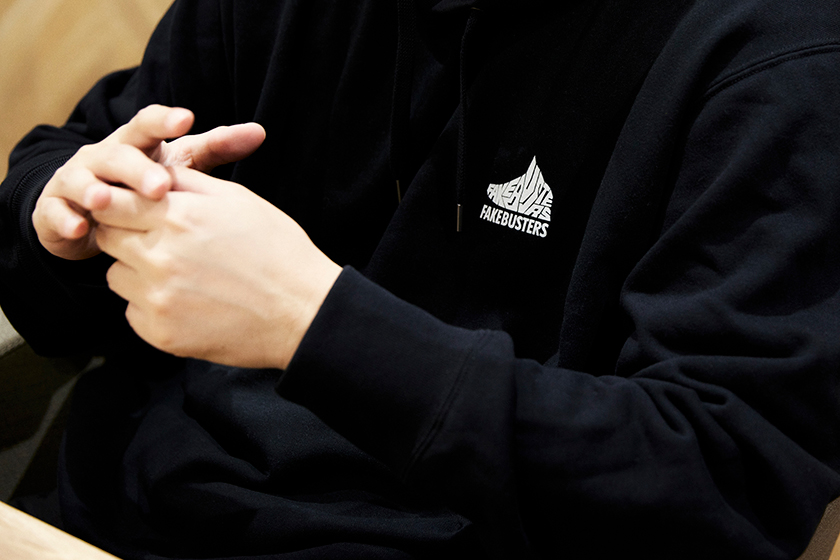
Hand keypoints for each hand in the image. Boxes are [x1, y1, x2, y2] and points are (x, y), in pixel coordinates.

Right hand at [32, 104, 265, 259]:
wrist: (94, 212)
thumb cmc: (147, 185)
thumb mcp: (181, 166)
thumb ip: (216, 147)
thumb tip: (260, 131)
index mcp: (137, 143)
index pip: (148, 124)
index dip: (165, 121)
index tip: (187, 119)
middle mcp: (105, 155)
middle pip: (118, 153)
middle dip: (136, 168)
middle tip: (159, 185)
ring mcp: (76, 179)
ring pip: (83, 179)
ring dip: (94, 189)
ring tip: (105, 201)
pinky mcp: (56, 208)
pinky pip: (57, 211)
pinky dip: (67, 218)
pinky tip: (80, 228)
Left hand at [92, 166, 341, 368]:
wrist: (304, 312)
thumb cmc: (279, 251)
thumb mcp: (240, 201)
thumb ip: (188, 184)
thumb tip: (152, 173)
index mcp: (179, 216)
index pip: (112, 201)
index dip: (117, 203)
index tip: (129, 209)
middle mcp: (160, 256)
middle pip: (107, 237)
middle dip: (125, 235)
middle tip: (158, 241)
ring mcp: (158, 298)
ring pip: (116, 276)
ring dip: (136, 272)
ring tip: (179, 275)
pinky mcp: (161, 333)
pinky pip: (132, 312)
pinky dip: (152, 306)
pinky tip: (188, 302)